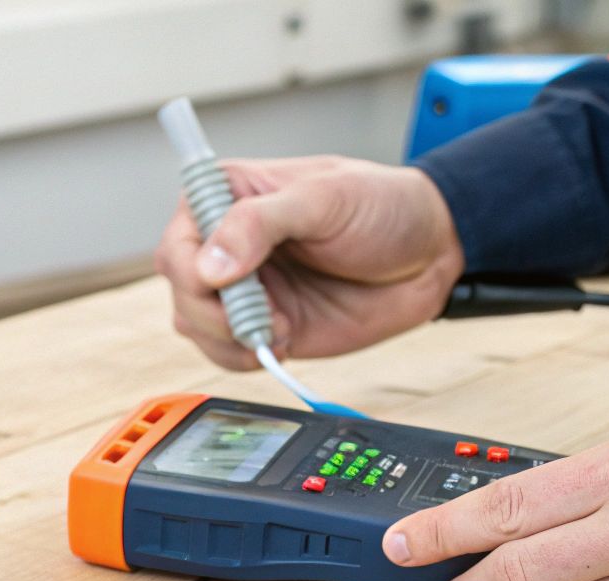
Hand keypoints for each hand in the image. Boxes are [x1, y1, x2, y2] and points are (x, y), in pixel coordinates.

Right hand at [153, 156, 464, 369]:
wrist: (429, 254)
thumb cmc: (381, 206)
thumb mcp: (323, 198)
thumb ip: (261, 224)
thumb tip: (210, 264)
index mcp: (227, 197)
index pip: (179, 237)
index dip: (193, 267)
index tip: (225, 282)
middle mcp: (227, 244)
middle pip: (182, 288)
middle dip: (214, 312)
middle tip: (263, 315)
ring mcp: (246, 289)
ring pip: (196, 326)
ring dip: (230, 338)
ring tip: (282, 325)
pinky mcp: (267, 326)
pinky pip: (229, 353)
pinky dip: (247, 356)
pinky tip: (285, 338)